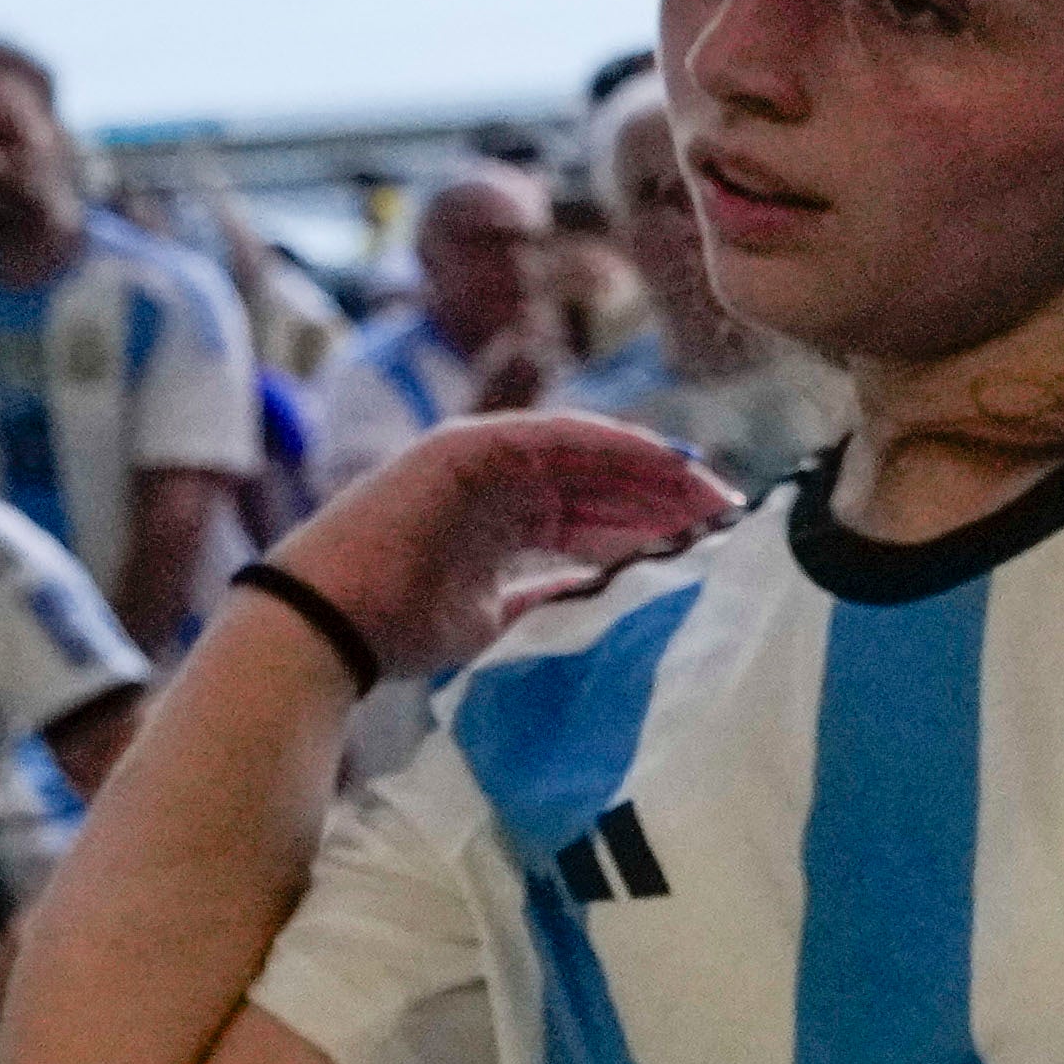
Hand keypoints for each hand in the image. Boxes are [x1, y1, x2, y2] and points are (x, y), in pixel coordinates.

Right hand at [278, 413, 742, 678]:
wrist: (329, 622)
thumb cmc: (398, 628)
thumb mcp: (496, 620)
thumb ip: (549, 600)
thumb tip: (607, 605)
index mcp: (506, 520)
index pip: (598, 516)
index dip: (656, 525)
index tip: (715, 545)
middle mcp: (500, 482)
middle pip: (604, 483)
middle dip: (669, 498)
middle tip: (735, 517)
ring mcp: (483, 458)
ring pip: (590, 457)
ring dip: (653, 469)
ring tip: (714, 490)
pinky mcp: (468, 444)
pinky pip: (556, 436)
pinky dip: (612, 441)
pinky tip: (666, 456)